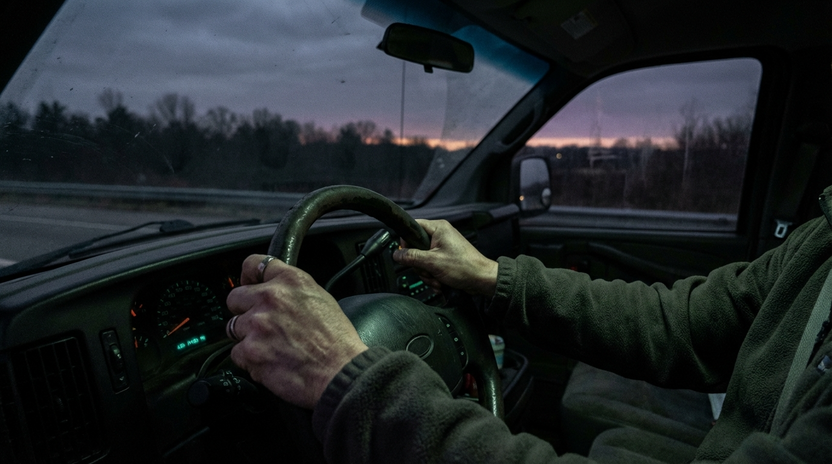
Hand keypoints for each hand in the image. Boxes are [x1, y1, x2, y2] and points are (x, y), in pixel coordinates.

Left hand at [226, 254, 367, 408]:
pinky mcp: (250, 351)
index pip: (254, 264)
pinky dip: (249, 360)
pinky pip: (236, 354)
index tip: (249, 283)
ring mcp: (257, 324)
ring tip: (270, 346)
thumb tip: (279, 292)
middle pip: (235, 297)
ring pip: (233, 327)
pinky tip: (269, 361)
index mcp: (290, 281)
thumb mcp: (321, 299)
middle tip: (260, 324)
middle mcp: (270, 298)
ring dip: (247, 337)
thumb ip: (293, 291)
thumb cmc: (337, 341)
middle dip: (244, 310)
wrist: (340, 371)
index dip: (248, 276)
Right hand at [393, 219, 497, 296]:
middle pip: (416, 247)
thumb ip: (411, 257)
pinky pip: (431, 266)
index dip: (406, 241)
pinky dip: (433, 276)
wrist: (482, 279)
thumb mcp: (432, 262)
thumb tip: (397, 254)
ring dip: (427, 273)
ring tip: (437, 278)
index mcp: (438, 228)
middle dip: (420, 265)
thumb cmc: (465, 267)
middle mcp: (441, 235)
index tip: (406, 253)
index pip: (413, 226)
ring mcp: (443, 247)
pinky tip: (440, 282)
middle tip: (428, 270)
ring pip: (423, 260)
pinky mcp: (445, 258)